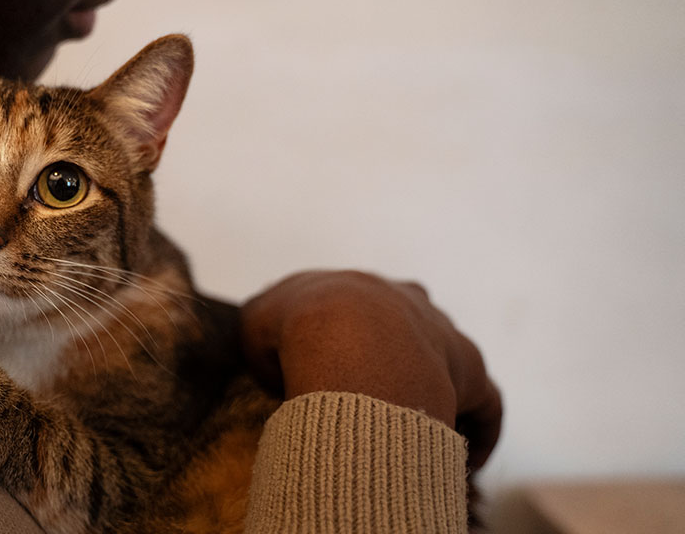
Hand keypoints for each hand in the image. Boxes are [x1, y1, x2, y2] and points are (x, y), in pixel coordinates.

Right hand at [240, 270, 501, 471]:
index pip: (360, 312)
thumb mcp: (258, 322)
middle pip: (410, 328)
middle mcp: (407, 301)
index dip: (347, 343)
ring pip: (451, 361)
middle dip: (399, 357)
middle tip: (377, 394)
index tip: (336, 372)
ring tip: (418, 423)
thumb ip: (266, 334)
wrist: (339, 333)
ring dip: (438, 390)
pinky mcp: (468, 370)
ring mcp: (442, 333)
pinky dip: (479, 428)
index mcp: (359, 287)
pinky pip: (485, 402)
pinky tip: (464, 456)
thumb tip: (272, 358)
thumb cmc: (294, 327)